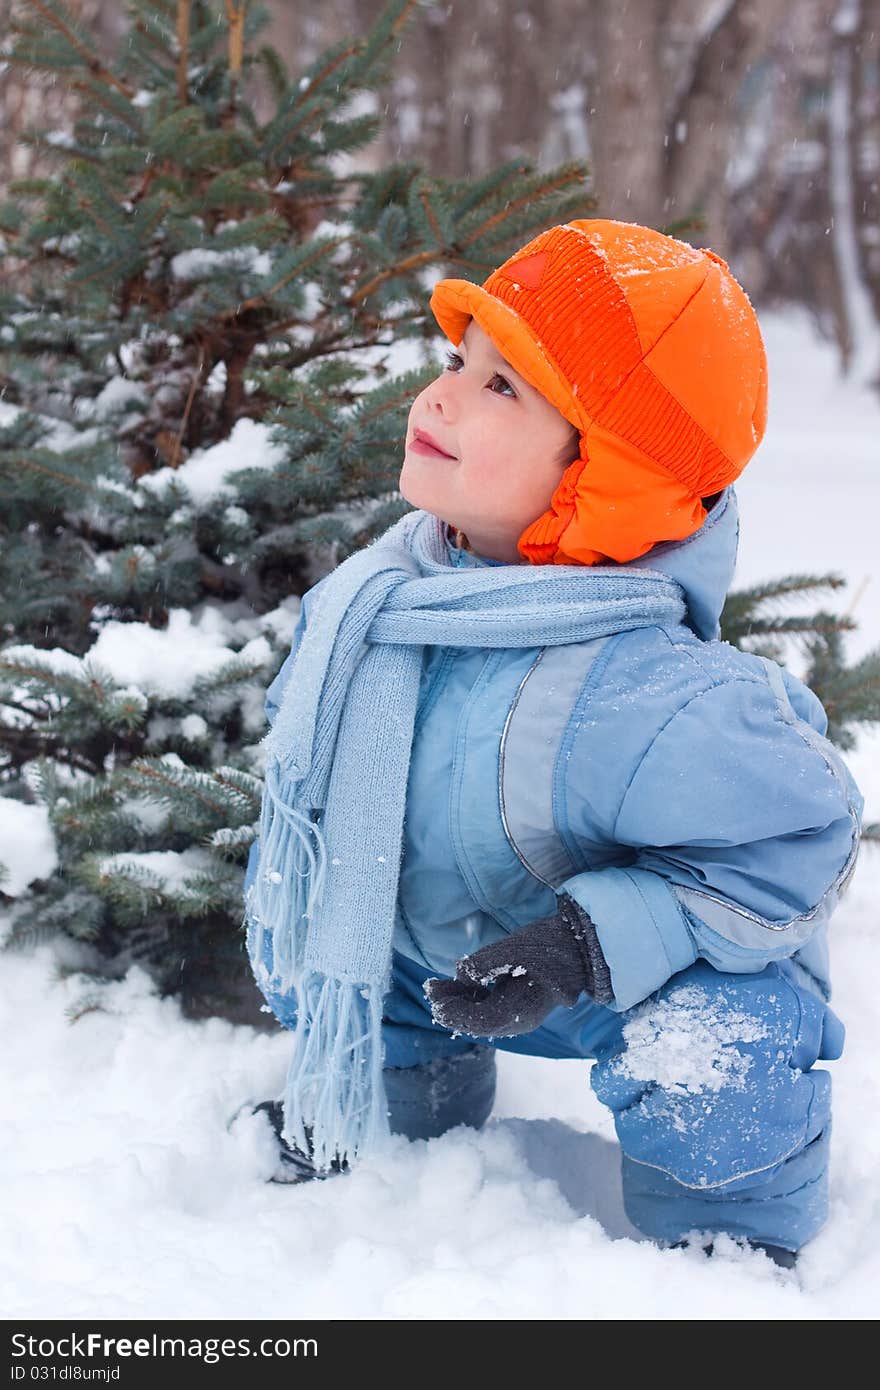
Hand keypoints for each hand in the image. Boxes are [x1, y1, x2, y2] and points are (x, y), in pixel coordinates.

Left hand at [422, 894, 608, 1037]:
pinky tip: (459, 984)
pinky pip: (491, 1008)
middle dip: (451, 1009)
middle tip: (430, 989)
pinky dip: (472, 999)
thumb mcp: (513, 947)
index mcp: (520, 1011)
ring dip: (459, 1003)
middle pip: (477, 1023)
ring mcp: (521, 1015)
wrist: (581, 946)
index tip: (435, 998)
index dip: (454, 1012)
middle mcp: (520, 1020)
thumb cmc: (550, 944)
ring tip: (438, 986)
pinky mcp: (520, 1005)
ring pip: (482, 1017)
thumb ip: (484, 962)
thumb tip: (461, 974)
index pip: (479, 1021)